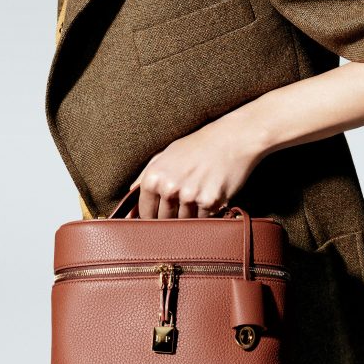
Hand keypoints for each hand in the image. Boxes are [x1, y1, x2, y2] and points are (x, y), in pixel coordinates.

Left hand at [127, 109, 267, 218]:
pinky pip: (202, 220)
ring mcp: (189, 196)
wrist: (233, 139)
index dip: (152, 217)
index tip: (160, 216)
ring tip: (198, 197)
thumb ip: (145, 176)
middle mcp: (169, 187)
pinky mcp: (210, 202)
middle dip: (171, 218)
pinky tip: (210, 196)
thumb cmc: (198, 145)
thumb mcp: (166, 154)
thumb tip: (130, 197)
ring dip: (189, 217)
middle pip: (163, 221)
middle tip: (184, 205)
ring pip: (183, 223)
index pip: (145, 213)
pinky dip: (206, 214)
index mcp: (154, 176)